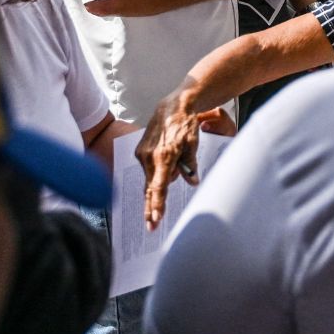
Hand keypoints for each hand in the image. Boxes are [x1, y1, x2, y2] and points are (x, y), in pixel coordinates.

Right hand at [138, 97, 234, 229]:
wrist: (172, 107)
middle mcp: (148, 157)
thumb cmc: (185, 125)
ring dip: (156, 190)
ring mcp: (142, 154)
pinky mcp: (140, 151)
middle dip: (151, 208)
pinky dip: (154, 177)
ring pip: (149, 179)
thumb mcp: (193, 145)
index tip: (155, 219)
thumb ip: (191, 165)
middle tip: (151, 226)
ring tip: (164, 195)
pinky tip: (163, 176)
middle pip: (150, 188)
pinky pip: (148, 170)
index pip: (159, 187)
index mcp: (163, 157)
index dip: (157, 205)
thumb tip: (192, 182)